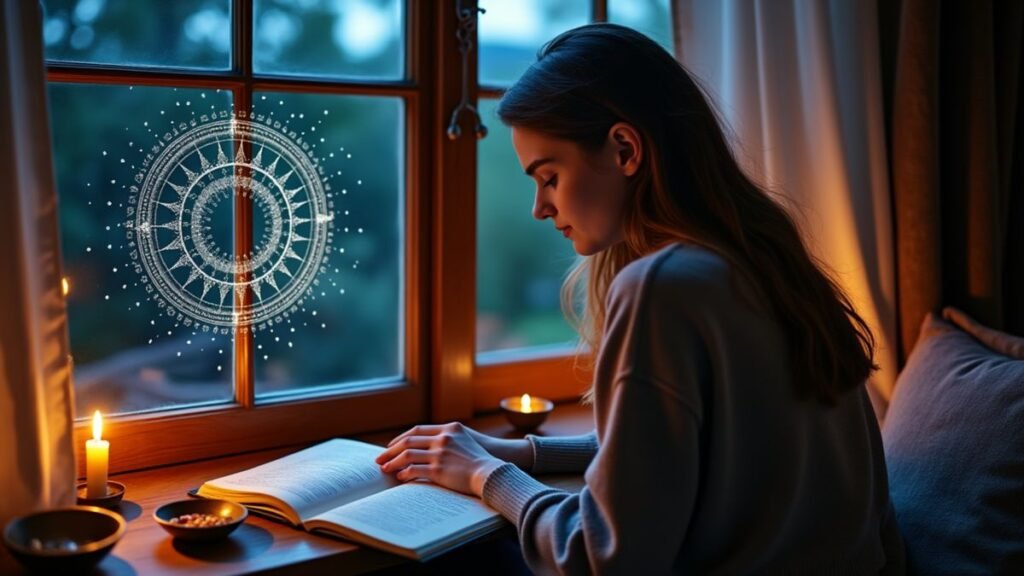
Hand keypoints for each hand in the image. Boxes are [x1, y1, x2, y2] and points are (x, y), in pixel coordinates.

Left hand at [375, 422, 506, 496]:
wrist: (491, 472)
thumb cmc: (480, 459)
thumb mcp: (465, 439)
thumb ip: (448, 437)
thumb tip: (428, 443)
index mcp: (449, 428)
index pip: (417, 429)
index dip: (402, 437)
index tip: (392, 445)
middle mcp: (443, 438)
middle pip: (409, 441)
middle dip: (391, 450)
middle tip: (379, 457)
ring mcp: (440, 453)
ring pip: (408, 455)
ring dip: (393, 462)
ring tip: (384, 468)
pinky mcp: (438, 469)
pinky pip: (414, 470)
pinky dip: (404, 473)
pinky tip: (399, 477)